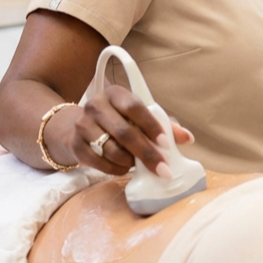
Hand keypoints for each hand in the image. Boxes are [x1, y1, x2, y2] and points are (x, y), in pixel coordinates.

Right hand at [52, 85, 194, 176]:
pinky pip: (97, 162)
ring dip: (130, 161)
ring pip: (110, 149)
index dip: (152, 126)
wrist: (77, 127)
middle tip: (162, 169)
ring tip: (138, 164)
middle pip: (124, 132)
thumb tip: (188, 138)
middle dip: (146, 153)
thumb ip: (164, 124)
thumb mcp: (140, 116)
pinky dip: (114, 169)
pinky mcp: (74, 145)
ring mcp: (82, 125)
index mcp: (116, 93)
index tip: (166, 144)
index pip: (135, 107)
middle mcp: (96, 105)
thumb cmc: (119, 120)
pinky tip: (124, 168)